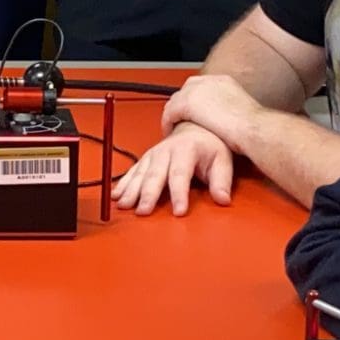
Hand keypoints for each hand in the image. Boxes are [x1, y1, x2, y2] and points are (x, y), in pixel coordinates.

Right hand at [113, 123, 233, 215]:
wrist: (195, 127)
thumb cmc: (209, 146)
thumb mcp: (222, 160)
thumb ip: (222, 181)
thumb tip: (223, 199)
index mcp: (186, 149)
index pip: (181, 174)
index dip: (179, 194)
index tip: (179, 211)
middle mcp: (166, 151)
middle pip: (155, 175)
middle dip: (148, 194)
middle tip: (143, 211)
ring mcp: (154, 154)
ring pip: (140, 173)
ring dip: (131, 190)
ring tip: (124, 205)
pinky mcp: (146, 159)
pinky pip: (132, 172)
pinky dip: (123, 184)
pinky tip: (116, 195)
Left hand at [162, 71, 262, 149]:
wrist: (253, 129)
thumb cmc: (253, 128)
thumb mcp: (243, 112)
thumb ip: (230, 111)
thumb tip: (227, 121)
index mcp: (224, 81)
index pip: (200, 86)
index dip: (194, 100)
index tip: (194, 112)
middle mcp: (209, 81)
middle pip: (185, 90)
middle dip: (181, 105)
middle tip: (180, 120)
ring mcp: (197, 90)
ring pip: (175, 101)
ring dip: (174, 114)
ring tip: (174, 127)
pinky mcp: (187, 103)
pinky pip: (170, 113)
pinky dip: (168, 123)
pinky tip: (170, 132)